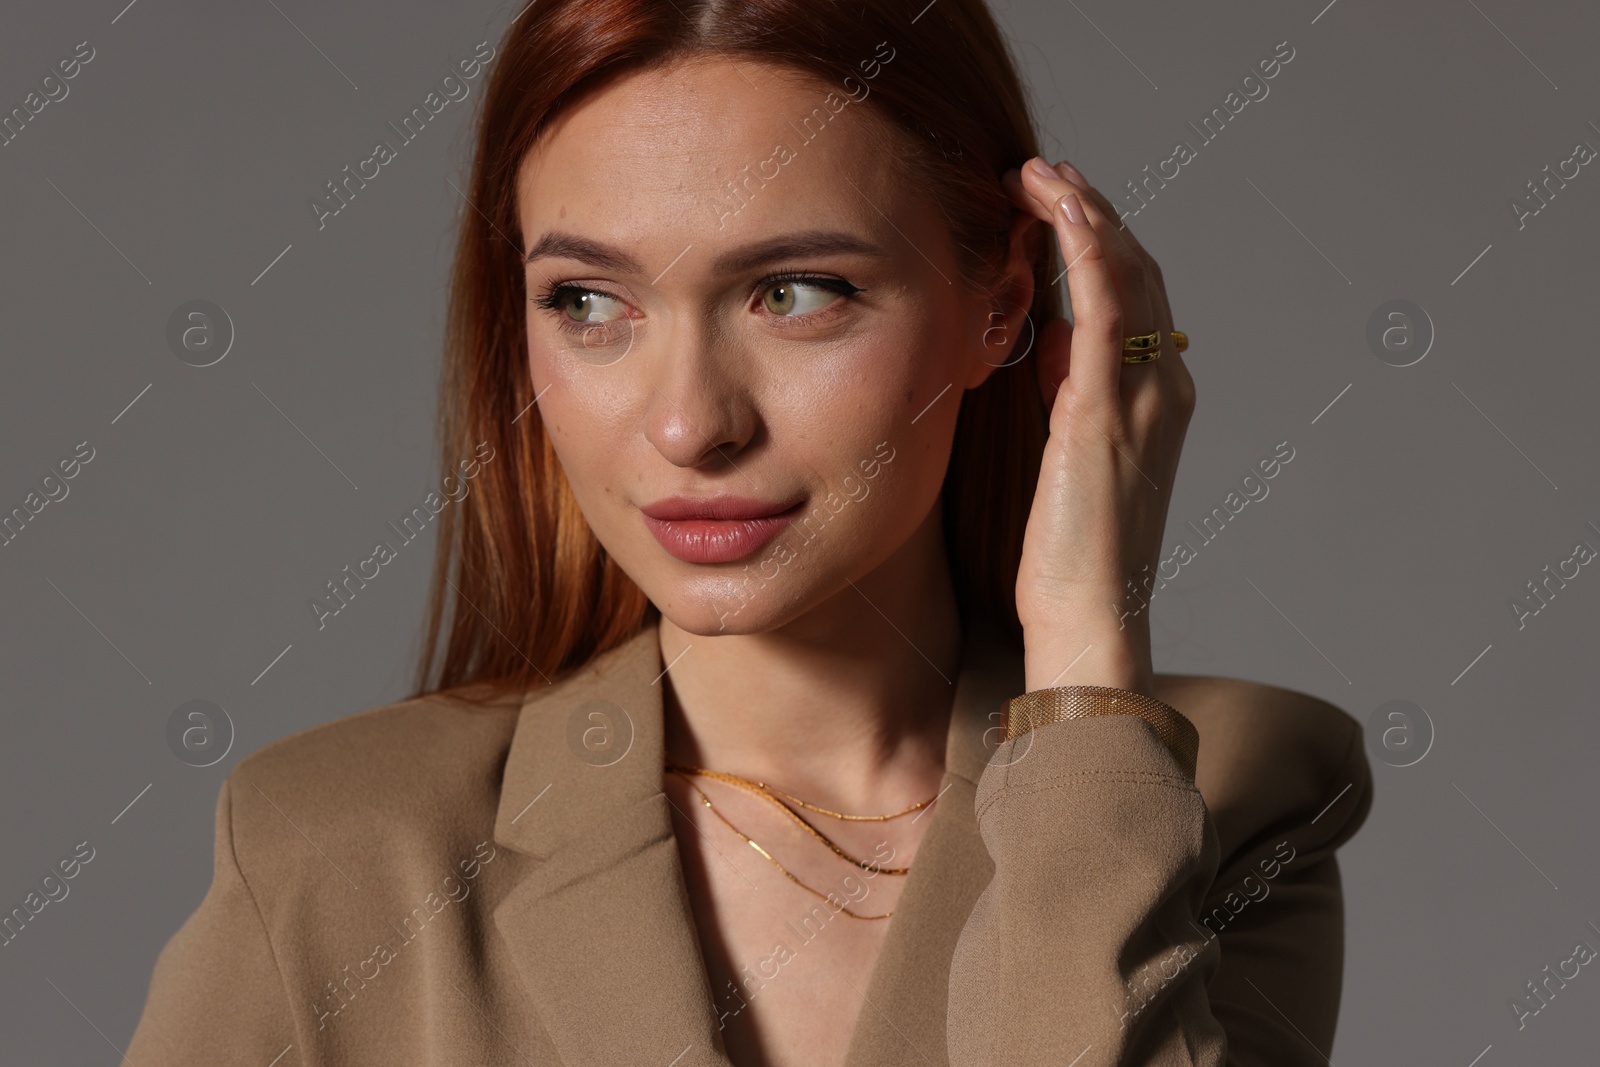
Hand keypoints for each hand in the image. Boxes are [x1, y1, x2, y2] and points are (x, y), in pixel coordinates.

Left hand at [1003, 157, 1195, 694]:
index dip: (1100, 242)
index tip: (1055, 204)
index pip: (1139, 298)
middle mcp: (1165, 388)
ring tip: (1041, 174)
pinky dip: (1085, 247)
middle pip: (1139, 271)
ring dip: (1085, 212)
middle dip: (1091, 212)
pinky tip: (1057, 208)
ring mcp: (1145, 396)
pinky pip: (1107, 304)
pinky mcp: (1107, 408)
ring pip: (1128, 273)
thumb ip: (1071, 392)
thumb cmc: (1072, 555)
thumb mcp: (1070, 454)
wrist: (1091, 618)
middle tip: (1043, 173)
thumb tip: (1056, 335)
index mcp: (1158, 401)